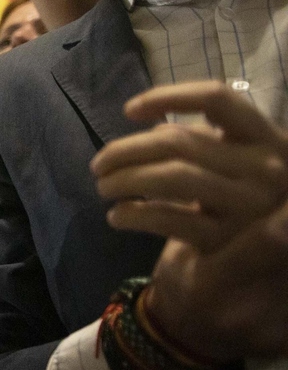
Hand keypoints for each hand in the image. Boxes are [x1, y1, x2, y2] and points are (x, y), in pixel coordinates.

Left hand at [92, 81, 287, 360]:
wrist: (263, 273)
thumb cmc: (240, 205)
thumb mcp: (236, 166)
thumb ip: (206, 143)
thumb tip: (151, 128)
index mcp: (271, 139)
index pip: (218, 99)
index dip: (169, 96)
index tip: (129, 110)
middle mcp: (268, 169)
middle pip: (178, 141)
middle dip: (127, 149)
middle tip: (98, 163)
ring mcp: (249, 206)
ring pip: (169, 176)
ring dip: (124, 179)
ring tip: (103, 187)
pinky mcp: (225, 240)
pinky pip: (166, 218)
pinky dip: (133, 214)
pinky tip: (117, 216)